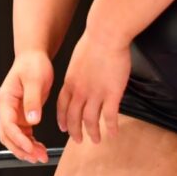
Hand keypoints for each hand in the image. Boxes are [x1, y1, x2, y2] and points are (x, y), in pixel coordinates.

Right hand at [0, 50, 52, 163]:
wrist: (34, 57)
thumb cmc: (33, 64)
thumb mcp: (35, 79)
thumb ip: (33, 100)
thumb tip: (32, 120)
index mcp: (6, 99)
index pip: (8, 124)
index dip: (19, 139)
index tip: (31, 148)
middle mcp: (7, 107)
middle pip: (7, 135)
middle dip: (21, 149)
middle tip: (38, 157)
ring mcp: (13, 112)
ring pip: (14, 137)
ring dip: (25, 149)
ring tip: (41, 156)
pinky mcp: (22, 115)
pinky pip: (22, 134)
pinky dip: (29, 143)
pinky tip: (39, 147)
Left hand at [56, 30, 130, 144]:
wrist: (105, 35)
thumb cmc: (93, 41)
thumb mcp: (78, 59)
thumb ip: (77, 72)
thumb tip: (78, 77)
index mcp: (70, 81)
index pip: (62, 105)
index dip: (63, 118)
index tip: (64, 127)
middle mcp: (80, 90)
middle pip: (74, 117)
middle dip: (75, 131)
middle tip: (78, 140)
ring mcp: (96, 94)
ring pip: (91, 121)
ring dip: (93, 133)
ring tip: (96, 140)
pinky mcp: (112, 94)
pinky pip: (110, 117)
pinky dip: (111, 127)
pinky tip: (113, 133)